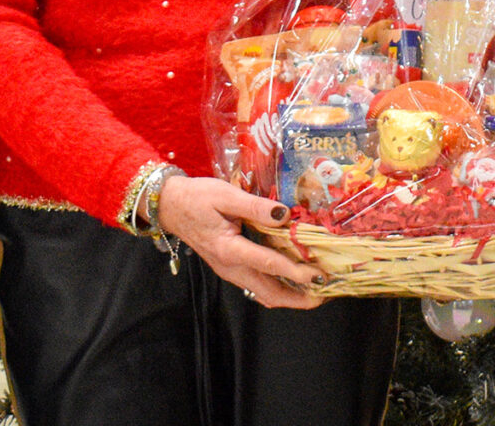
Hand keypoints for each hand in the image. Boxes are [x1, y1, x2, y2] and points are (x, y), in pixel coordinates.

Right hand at [156, 175, 325, 309]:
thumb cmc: (197, 198)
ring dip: (289, 297)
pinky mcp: (231, 268)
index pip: (268, 264)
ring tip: (313, 293)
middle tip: (324, 295)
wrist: (171, 206)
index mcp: (229, 249)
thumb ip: (256, 207)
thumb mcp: (226, 195)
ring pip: (263, 293)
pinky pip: (257, 286)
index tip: (318, 276)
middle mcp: (230, 266)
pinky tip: (292, 283)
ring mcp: (229, 271)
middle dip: (298, 298)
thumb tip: (284, 214)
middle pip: (269, 292)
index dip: (295, 272)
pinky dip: (277, 289)